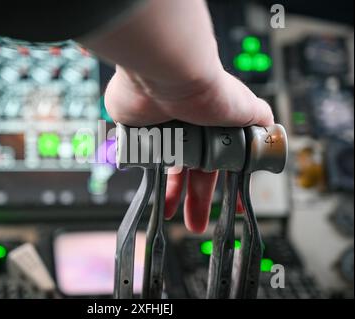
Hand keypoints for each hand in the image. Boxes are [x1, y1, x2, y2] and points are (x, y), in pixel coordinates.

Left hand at [105, 65, 273, 232]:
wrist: (167, 75)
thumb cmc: (208, 91)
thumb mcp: (247, 108)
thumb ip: (259, 119)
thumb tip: (271, 129)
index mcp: (213, 129)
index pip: (220, 165)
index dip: (226, 187)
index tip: (233, 207)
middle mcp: (187, 129)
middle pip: (192, 172)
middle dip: (196, 200)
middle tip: (196, 225)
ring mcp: (160, 129)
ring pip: (165, 168)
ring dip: (169, 193)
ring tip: (170, 215)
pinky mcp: (135, 128)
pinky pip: (138, 156)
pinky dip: (142, 171)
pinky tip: (147, 188)